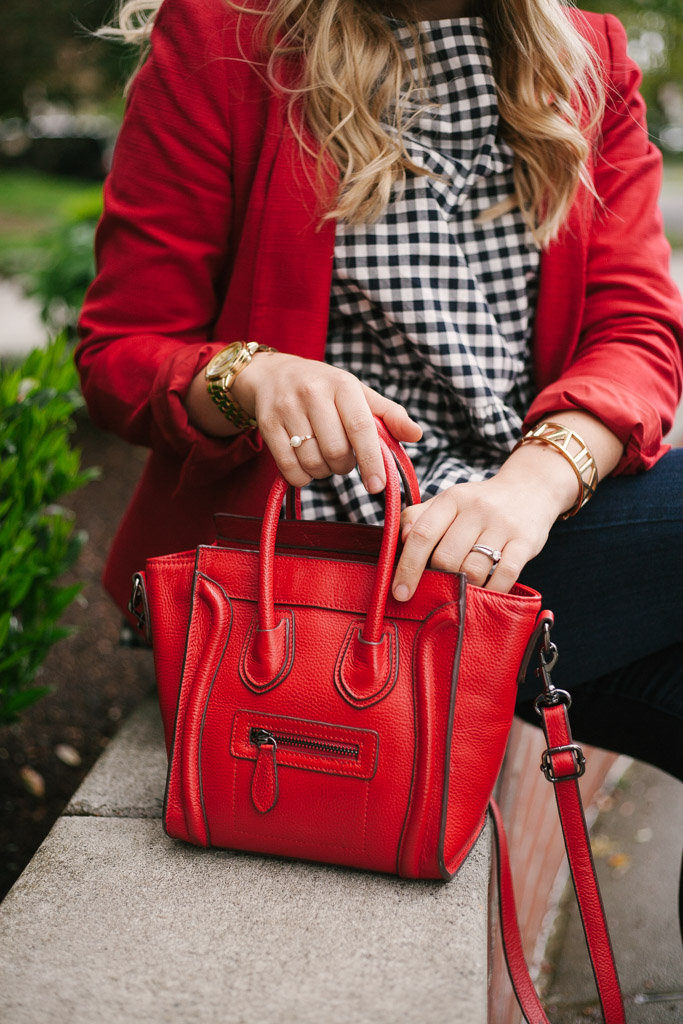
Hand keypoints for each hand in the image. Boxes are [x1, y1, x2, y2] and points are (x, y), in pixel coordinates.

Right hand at [230, 352, 421, 490]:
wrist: (273, 374)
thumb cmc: (325, 388)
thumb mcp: (358, 394)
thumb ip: (389, 415)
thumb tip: (417, 434)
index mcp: (342, 385)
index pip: (361, 428)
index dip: (371, 460)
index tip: (377, 485)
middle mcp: (313, 394)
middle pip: (336, 452)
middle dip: (344, 466)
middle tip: (342, 458)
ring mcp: (287, 409)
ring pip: (313, 463)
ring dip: (324, 472)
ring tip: (323, 457)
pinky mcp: (267, 425)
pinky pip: (289, 469)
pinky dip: (302, 477)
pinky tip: (305, 465)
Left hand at [392, 451, 576, 596]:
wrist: (530, 489)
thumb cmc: (478, 504)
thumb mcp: (448, 502)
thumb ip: (418, 518)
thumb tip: (399, 540)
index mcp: (451, 499)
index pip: (422, 534)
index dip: (407, 566)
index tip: (400, 592)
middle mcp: (476, 509)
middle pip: (446, 558)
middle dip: (438, 579)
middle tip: (438, 588)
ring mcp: (502, 525)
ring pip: (473, 570)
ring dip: (464, 587)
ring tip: (461, 591)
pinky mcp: (526, 541)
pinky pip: (505, 575)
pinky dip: (491, 591)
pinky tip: (485, 593)